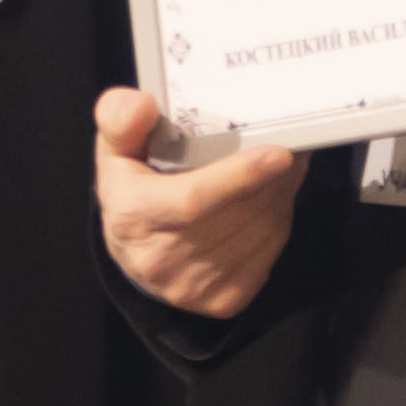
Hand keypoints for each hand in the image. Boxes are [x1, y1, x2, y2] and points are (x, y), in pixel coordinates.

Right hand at [93, 85, 303, 319]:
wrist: (135, 256)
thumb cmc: (133, 190)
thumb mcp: (116, 149)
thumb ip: (121, 120)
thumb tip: (141, 104)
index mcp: (133, 216)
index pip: (193, 201)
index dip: (239, 177)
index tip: (279, 153)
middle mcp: (161, 260)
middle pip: (238, 213)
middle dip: (273, 177)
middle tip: (289, 143)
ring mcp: (195, 287)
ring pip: (261, 230)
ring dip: (280, 195)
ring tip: (280, 168)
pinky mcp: (225, 300)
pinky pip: (270, 251)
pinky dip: (278, 220)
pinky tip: (269, 201)